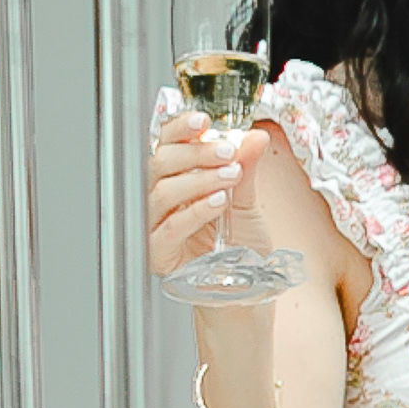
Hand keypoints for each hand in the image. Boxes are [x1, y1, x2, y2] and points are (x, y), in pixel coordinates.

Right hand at [148, 111, 271, 279]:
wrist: (243, 287)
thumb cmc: (239, 246)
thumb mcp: (248, 202)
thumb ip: (246, 169)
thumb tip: (254, 136)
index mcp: (176, 180)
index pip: (165, 144)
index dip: (179, 129)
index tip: (202, 120)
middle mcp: (160, 200)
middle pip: (159, 163)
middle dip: (195, 152)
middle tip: (227, 151)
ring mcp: (153, 226)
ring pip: (161, 192)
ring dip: (198, 179)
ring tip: (230, 177)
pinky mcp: (158, 253)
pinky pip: (168, 228)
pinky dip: (194, 212)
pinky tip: (217, 202)